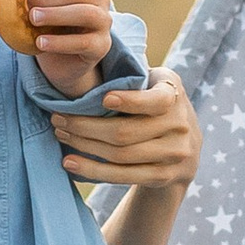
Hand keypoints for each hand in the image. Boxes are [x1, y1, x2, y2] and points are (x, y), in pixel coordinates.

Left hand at [28, 0, 114, 87]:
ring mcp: (104, 23)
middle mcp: (101, 0)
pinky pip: (84, 42)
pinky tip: (40, 42)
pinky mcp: (101, 46)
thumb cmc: (51, 25)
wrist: (61, 61)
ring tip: (34, 20)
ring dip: (56, 15)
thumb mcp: (42, 5)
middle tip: (29, 8)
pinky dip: (60, 42)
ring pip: (86, 13)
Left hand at [51, 64, 201, 188]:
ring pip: (120, 155)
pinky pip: (123, 176)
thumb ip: (133, 77)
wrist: (186, 146)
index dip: (130, 101)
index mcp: (174, 94)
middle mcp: (180, 125)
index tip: (103, 98)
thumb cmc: (154, 104)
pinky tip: (69, 162)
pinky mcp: (163, 177)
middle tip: (58, 118)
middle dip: (85, 126)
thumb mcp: (153, 83)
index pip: (156, 101)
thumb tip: (92, 67)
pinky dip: (92, 170)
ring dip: (84, 146)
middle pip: (126, 132)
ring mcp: (174, 154)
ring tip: (61, 135)